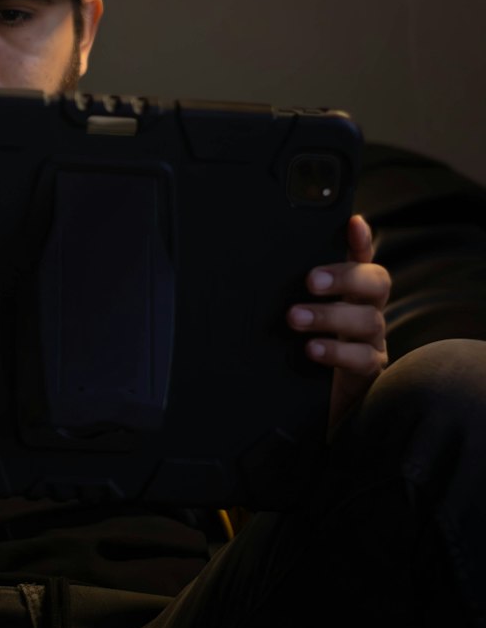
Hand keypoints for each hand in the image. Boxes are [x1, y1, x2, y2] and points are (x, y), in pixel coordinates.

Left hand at [287, 214, 389, 433]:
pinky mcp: (368, 373)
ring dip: (330, 316)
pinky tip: (313, 350)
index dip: (361, 240)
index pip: (360, 257)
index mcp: (347, 291)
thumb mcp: (287, 315)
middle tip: (310, 280)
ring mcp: (370, 342)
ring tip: (295, 318)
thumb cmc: (292, 351)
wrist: (302, 405)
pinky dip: (337, 352)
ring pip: (368, 320)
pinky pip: (364, 359)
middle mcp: (364, 311)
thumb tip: (250, 265)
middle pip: (376, 282)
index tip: (352, 222)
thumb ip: (284, 292)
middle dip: (345, 277)